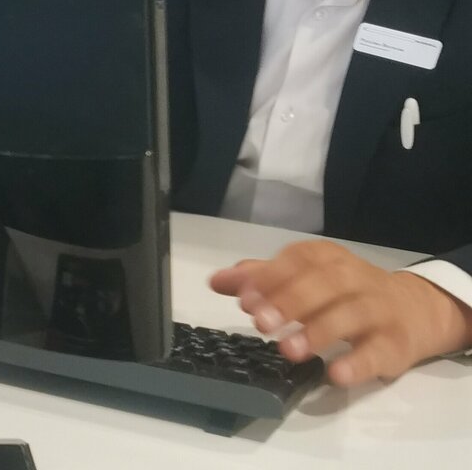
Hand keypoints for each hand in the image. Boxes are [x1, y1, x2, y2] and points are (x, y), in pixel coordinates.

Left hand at [210, 240, 471, 385]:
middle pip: (324, 284)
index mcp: (327, 257)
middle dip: (290, 302)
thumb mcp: (304, 278)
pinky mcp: (395, 344)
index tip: (244, 299)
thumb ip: (262, 280)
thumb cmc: (345, 292)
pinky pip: (378, 352)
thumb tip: (216, 280)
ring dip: (317, 332)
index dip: (271, 278)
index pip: (298, 260)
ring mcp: (378, 309)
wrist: (414, 310)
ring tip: (288, 350)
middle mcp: (354, 277)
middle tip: (261, 324)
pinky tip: (334, 374)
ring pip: (350, 315)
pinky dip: (357, 363)